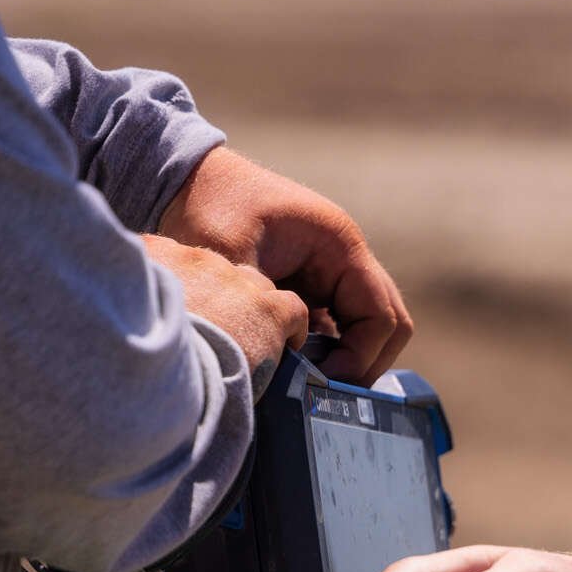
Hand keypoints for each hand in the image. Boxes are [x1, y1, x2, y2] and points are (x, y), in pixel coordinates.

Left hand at [157, 147, 412, 383]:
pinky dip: (325, 351)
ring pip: (367, 329)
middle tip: (326, 393)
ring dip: (347, 359)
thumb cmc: (207, 207)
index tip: (323, 384)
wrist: (183, 178)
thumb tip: (286, 364)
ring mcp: (333, 272)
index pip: (381, 317)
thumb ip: (261, 306)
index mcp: (339, 245)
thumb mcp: (229, 256)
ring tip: (307, 381)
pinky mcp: (313, 285)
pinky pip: (339, 327)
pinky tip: (291, 364)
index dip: (360, 359)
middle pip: (388, 325)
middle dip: (364, 364)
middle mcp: (346, 258)